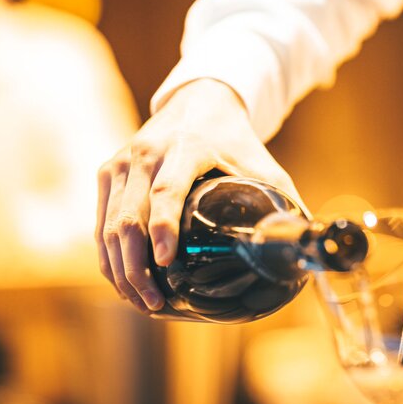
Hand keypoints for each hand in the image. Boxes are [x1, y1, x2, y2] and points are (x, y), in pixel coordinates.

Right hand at [95, 78, 301, 312]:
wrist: (199, 100)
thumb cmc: (235, 139)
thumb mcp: (263, 164)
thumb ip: (283, 200)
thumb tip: (301, 246)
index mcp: (187, 147)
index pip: (167, 191)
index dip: (163, 228)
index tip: (166, 262)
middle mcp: (147, 153)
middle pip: (128, 218)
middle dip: (137, 268)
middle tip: (156, 303)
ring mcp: (122, 162)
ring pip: (108, 226)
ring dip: (120, 270)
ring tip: (142, 302)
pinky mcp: (108, 172)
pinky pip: (101, 223)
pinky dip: (109, 256)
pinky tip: (125, 282)